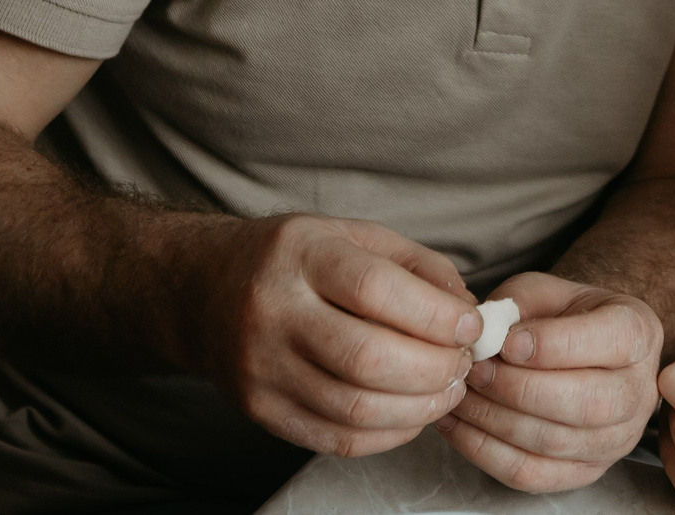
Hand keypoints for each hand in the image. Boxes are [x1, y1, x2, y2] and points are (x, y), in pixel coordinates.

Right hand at [189, 214, 480, 458]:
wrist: (204, 290)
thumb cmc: (293, 259)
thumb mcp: (352, 235)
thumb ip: (417, 266)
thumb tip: (468, 311)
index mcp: (301, 256)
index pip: (376, 290)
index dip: (436, 314)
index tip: (471, 324)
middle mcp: (273, 312)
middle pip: (368, 358)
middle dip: (435, 368)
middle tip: (463, 363)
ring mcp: (262, 368)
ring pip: (355, 408)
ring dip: (419, 408)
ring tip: (445, 389)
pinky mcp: (260, 411)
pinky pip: (337, 439)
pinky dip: (388, 434)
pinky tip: (411, 413)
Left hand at [436, 270, 662, 490]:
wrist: (579, 349)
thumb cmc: (561, 316)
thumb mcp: (544, 291)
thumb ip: (516, 306)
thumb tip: (484, 336)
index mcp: (638, 333)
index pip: (609, 343)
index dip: (553, 345)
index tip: (507, 343)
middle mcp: (638, 392)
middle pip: (585, 404)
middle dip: (519, 389)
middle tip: (475, 371)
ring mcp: (617, 439)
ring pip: (554, 443)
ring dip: (495, 421)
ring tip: (461, 394)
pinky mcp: (585, 470)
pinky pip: (532, 474)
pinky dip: (486, 452)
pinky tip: (459, 426)